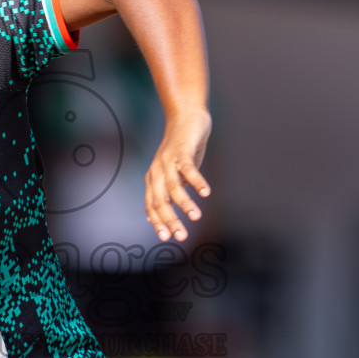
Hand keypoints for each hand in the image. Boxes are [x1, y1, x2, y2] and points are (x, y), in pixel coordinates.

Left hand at [146, 109, 211, 241]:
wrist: (187, 118)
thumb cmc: (182, 150)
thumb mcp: (173, 175)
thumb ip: (166, 194)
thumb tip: (156, 217)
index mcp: (153, 179)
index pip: (152, 206)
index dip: (158, 222)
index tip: (167, 238)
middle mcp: (157, 171)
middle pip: (161, 201)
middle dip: (171, 220)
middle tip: (182, 236)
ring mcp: (168, 160)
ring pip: (174, 187)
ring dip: (185, 203)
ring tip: (196, 217)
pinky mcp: (182, 150)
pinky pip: (188, 169)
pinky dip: (197, 181)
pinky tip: (206, 193)